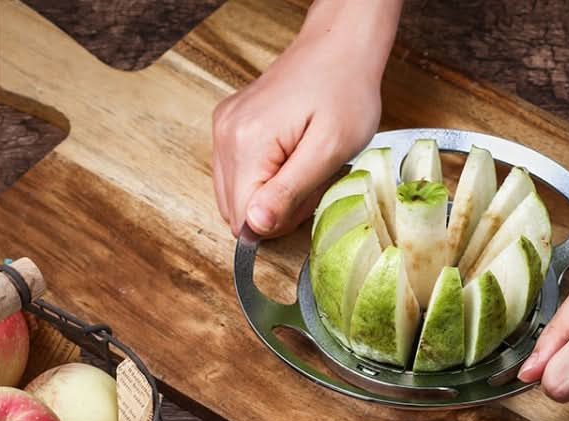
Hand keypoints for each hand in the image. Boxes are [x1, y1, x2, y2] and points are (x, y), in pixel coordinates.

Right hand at [212, 0, 401, 236]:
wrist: (339, 47)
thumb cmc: (345, 93)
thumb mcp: (329, 151)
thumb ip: (289, 193)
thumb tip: (254, 226)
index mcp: (246, 144)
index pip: (245, 220)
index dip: (280, 222)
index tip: (308, 197)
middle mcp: (226, 136)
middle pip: (237, 211)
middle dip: (276, 210)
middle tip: (310, 181)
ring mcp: (224, 129)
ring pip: (236, 197)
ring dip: (271, 196)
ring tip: (302, 168)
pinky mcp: (230, 126)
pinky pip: (238, 176)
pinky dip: (265, 179)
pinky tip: (291, 160)